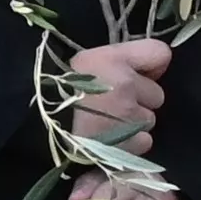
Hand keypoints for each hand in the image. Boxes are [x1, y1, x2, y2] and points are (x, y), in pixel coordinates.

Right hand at [66, 36, 175, 155]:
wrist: (40, 128)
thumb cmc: (62, 92)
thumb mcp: (87, 62)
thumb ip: (122, 60)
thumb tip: (155, 69)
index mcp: (113, 60)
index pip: (160, 53)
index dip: (151, 65)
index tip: (137, 74)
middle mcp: (124, 86)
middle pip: (157, 94)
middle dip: (140, 101)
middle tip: (112, 105)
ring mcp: (127, 118)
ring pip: (149, 120)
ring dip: (134, 124)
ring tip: (107, 124)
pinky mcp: (128, 146)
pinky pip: (143, 142)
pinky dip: (130, 144)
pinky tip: (109, 141)